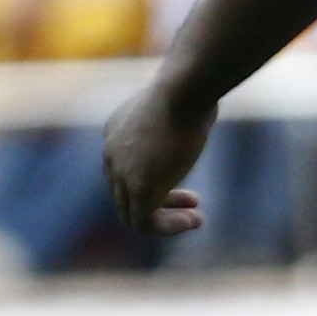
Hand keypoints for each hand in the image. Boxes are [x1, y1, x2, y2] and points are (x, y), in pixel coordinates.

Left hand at [102, 79, 217, 235]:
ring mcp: (122, 174)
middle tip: (194, 202)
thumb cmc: (190, 88)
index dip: (157, 177)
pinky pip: (145, 222)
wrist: (182, 91)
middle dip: (162, 200)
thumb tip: (203, 106)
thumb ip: (182, 112)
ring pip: (133, 212)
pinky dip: (168, 227)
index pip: (126, 168)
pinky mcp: (139, 190)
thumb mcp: (180, 99)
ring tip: (195, 220)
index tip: (184, 176)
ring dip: (165, 220)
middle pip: (126, 192)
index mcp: (117, 132)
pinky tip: (193, 221)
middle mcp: (112, 155)